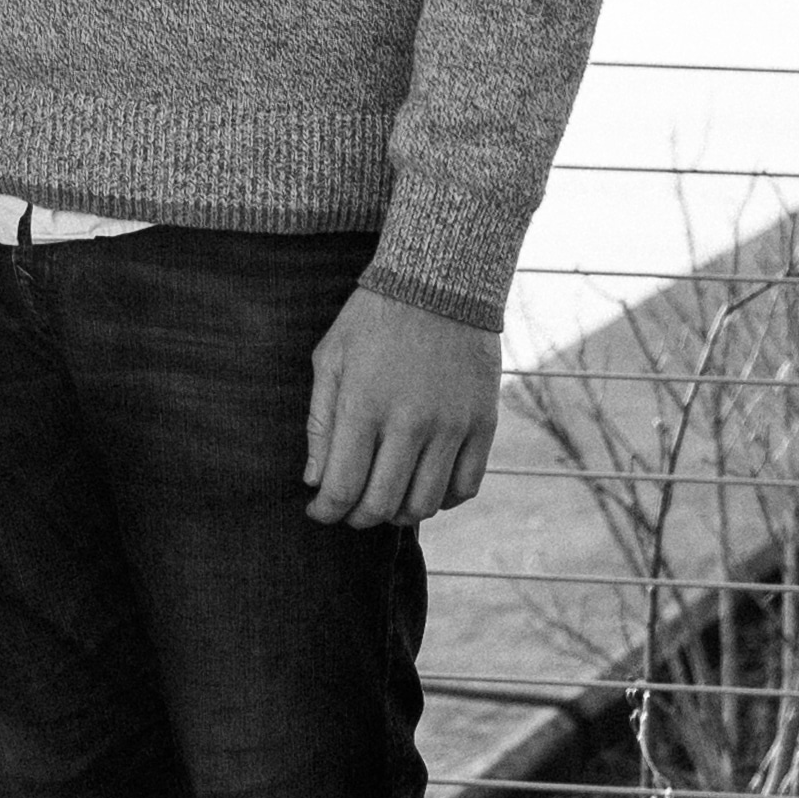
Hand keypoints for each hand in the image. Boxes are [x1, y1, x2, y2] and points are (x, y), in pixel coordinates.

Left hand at [303, 283, 500, 528]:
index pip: (342, 486)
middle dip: (358, 518)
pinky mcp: (483, 422)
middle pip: (382, 504)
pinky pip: (466, 486)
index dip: (326, 510)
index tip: (319, 511)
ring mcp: (451, 425)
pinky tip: (425, 486)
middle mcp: (410, 422)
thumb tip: (314, 481)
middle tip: (349, 512)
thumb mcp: (330, 358)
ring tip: (386, 501)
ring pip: (425, 503)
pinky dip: (443, 500)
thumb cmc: (373, 317)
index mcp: (364, 405)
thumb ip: (319, 422)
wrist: (440, 279)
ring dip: (399, 514)